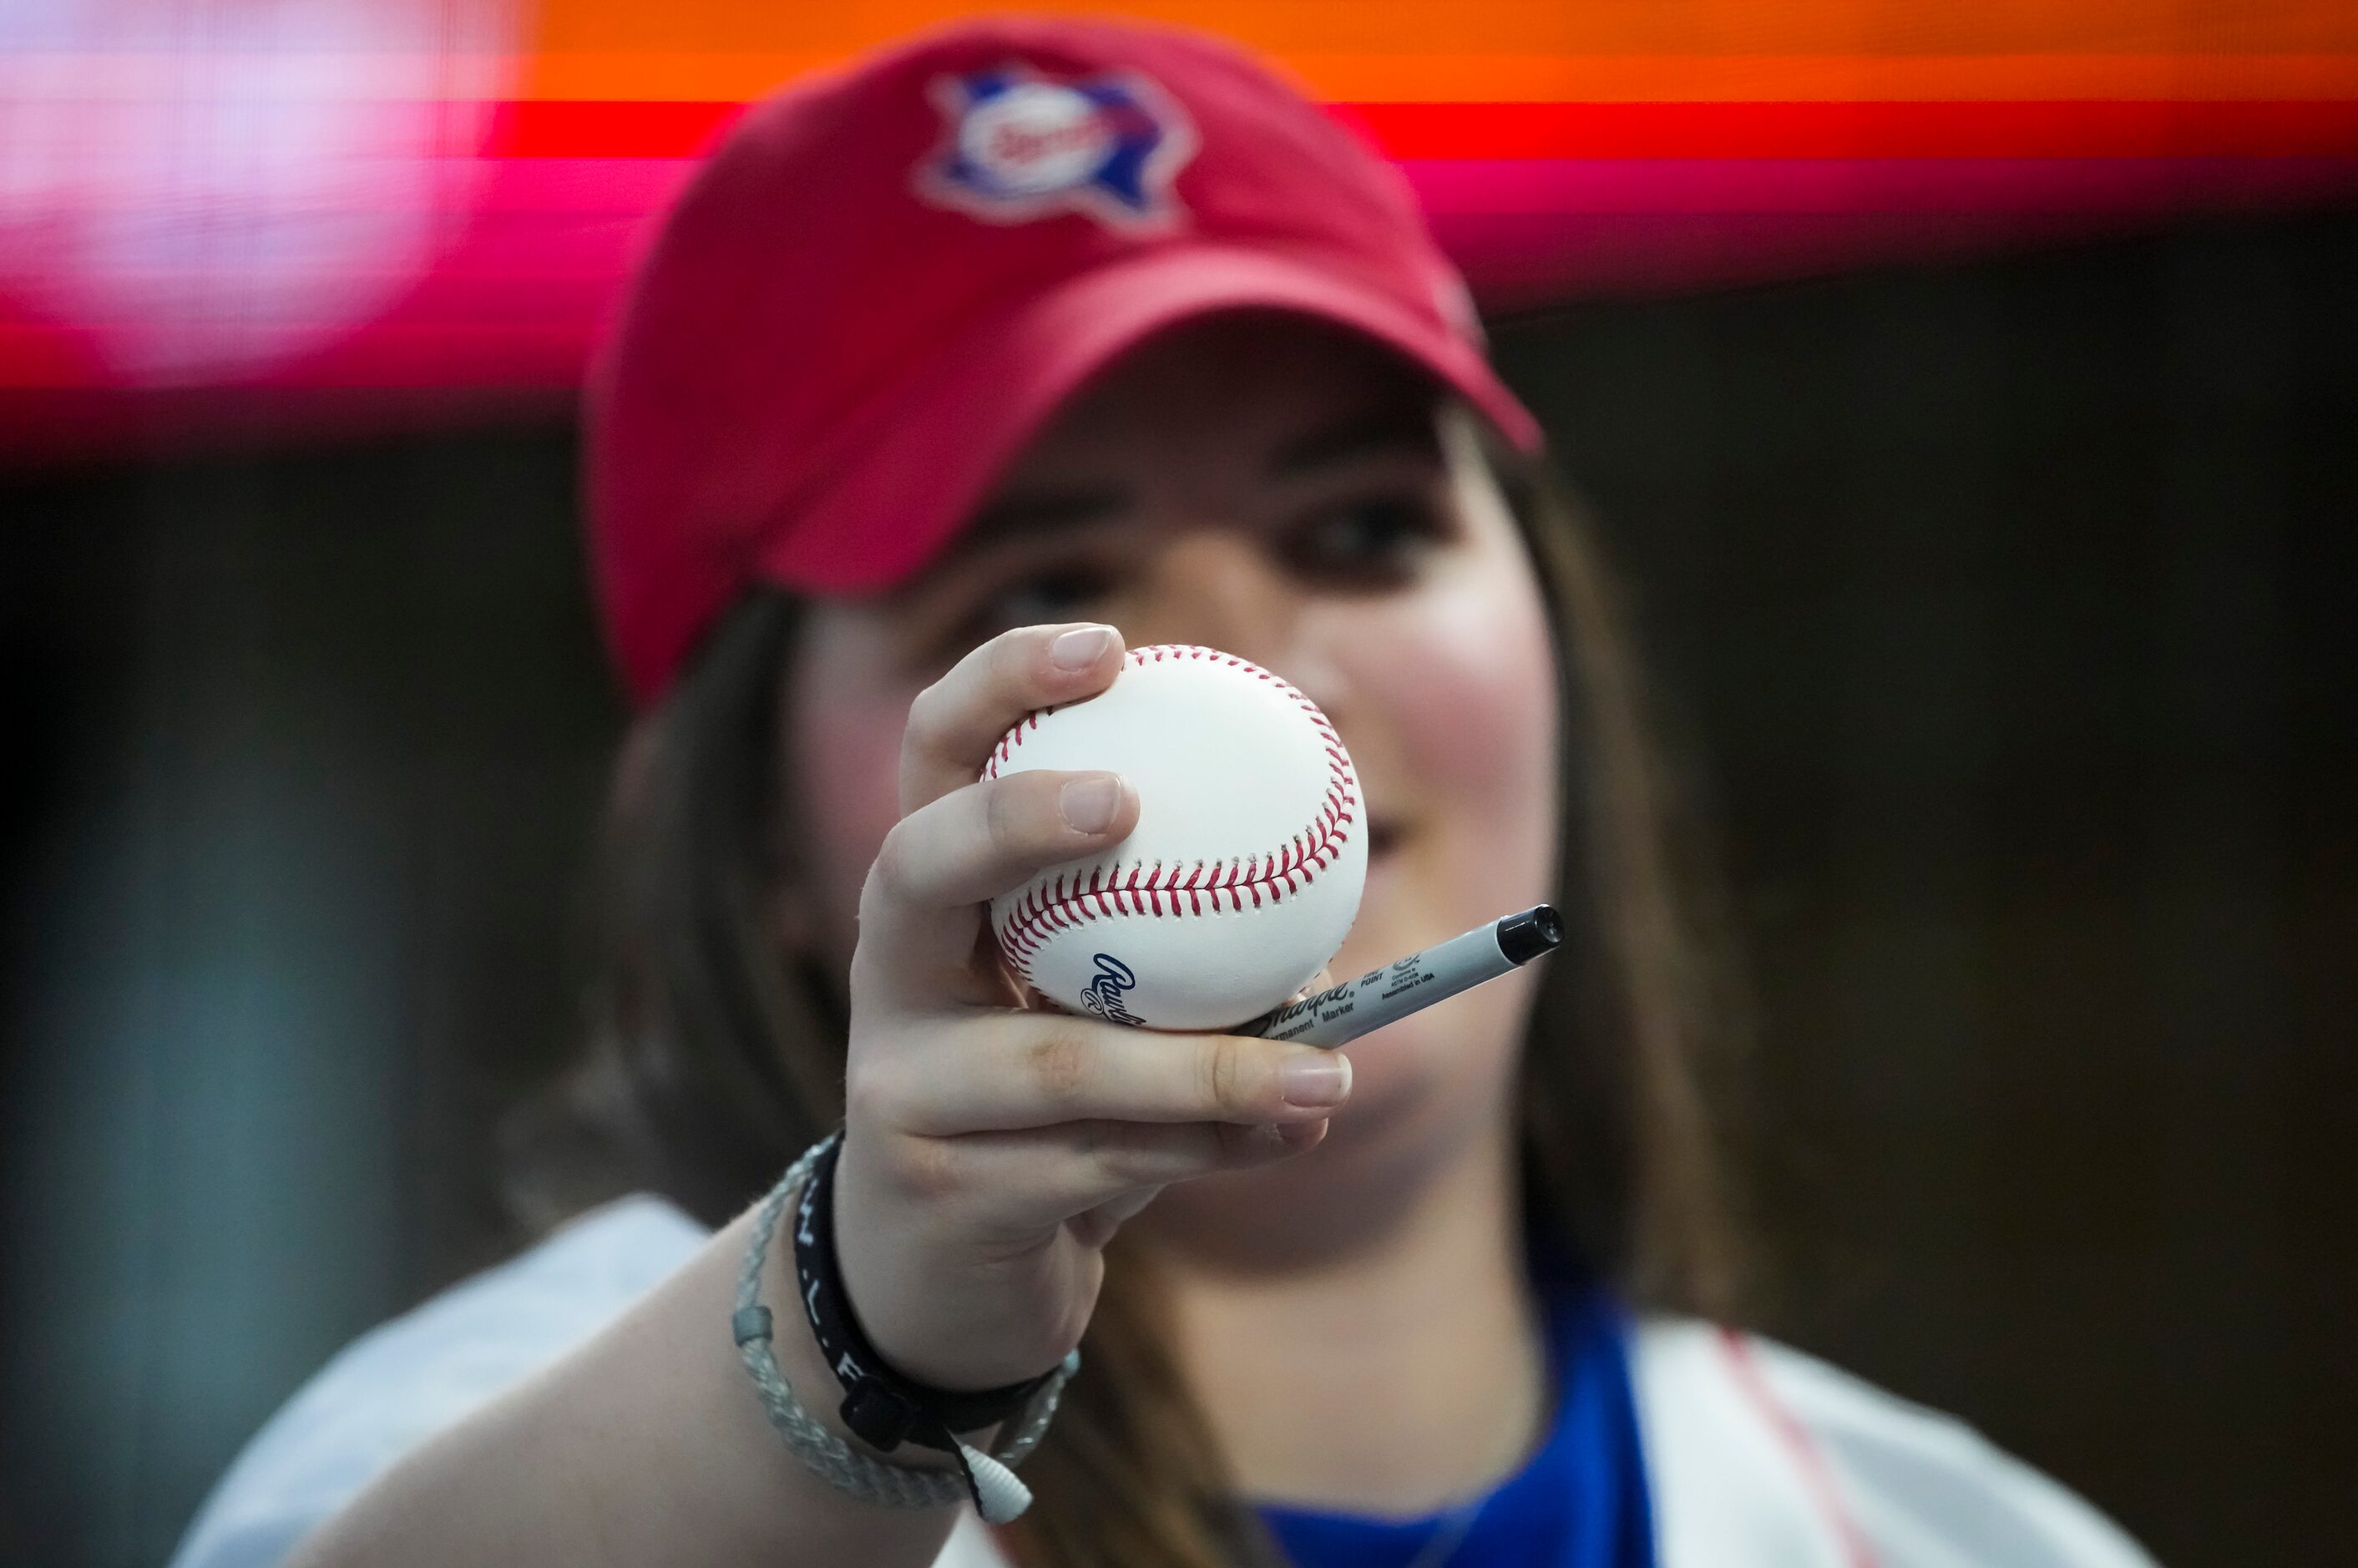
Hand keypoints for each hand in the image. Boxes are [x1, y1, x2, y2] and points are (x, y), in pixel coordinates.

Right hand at [829, 623, 1353, 1392]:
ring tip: (1331, 1070)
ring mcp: (897, 1082)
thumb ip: (1191, 940)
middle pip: (918, 865)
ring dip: (1210, 1068)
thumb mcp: (1109, 1008)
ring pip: (1056, 1061)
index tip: (1111, 650)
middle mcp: (891, 970)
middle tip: (1127, 807)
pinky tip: (1293, 1135)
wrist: (948, 1277)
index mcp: (933, 894)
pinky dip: (1209, 1146)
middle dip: (1014, 820)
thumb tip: (1333, 871)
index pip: (939, 753)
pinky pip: (1095, 1160)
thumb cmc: (1054, 1108)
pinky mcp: (932, 1188)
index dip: (1002, 685)